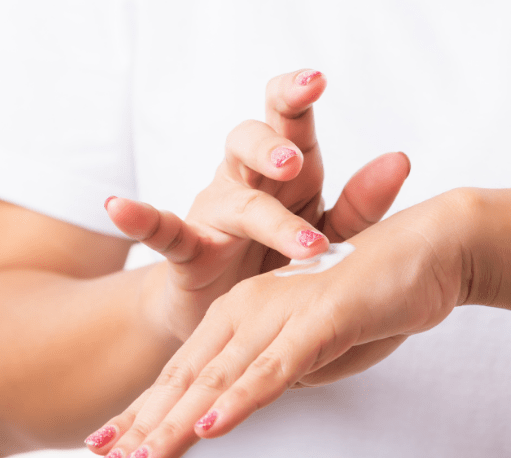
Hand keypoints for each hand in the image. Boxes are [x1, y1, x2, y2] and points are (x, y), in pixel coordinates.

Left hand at [90, 189, 471, 457]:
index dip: (143, 416)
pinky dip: (241, 399)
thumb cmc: (360, 302)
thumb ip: (271, 374)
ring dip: (176, 425)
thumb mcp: (304, 350)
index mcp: (236, 316)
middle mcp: (245, 312)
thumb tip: (246, 402)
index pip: (182, 375)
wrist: (420, 251)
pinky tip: (209, 427)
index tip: (109, 451)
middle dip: (144, 429)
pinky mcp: (318, 319)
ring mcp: (278, 314)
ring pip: (219, 379)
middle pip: (187, 381)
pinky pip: (274, 366)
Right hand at [106, 69, 409, 340]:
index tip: (316, 81)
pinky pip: (162, 230)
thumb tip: (398, 159)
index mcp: (287, 176)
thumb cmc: (281, 266)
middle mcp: (246, 183)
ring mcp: (212, 213)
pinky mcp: (187, 250)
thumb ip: (361, 204)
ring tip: (299, 241)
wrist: (233, 315)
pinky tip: (118, 206)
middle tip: (294, 165)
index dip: (295, 96)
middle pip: (248, 141)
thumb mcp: (330, 236)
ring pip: (227, 194)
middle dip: (271, 146)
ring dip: (256, 210)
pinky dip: (141, 218)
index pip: (288, 121)